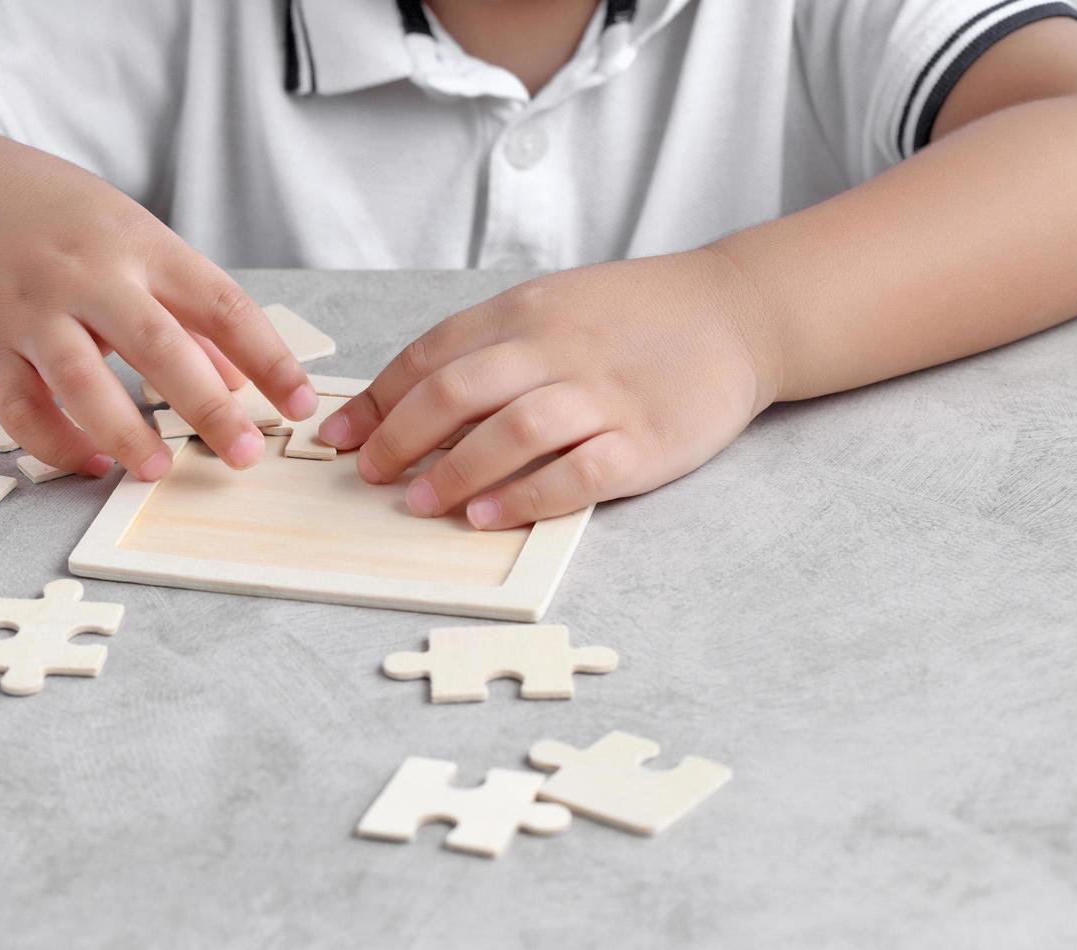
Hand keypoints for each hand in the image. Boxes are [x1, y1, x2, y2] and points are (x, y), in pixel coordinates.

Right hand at [0, 132, 316, 478]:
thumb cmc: (67, 223)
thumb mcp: (136, 244)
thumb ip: (188, 312)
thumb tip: (241, 384)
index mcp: (142, 247)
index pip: (220, 303)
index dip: (267, 356)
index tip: (302, 403)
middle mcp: (88, 274)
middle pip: (158, 344)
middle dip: (207, 406)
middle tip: (244, 455)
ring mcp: (31, 308)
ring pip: (79, 378)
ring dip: (124, 430)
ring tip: (158, 469)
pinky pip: (18, 406)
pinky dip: (55, 442)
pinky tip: (90, 462)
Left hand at [317, 249, 780, 527]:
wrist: (736, 313)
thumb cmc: (630, 319)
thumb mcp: (552, 307)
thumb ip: (488, 347)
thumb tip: (408, 402)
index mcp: (525, 312)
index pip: (431, 354)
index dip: (378, 399)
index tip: (340, 438)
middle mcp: (557, 349)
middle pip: (458, 391)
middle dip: (400, 436)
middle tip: (370, 474)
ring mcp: (603, 395)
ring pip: (513, 431)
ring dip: (454, 469)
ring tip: (418, 503)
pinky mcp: (645, 441)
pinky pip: (576, 473)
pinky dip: (525, 496)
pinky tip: (486, 516)